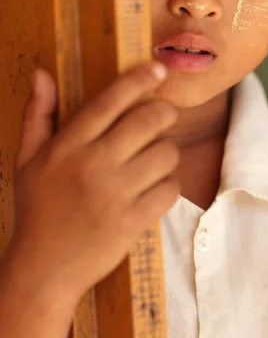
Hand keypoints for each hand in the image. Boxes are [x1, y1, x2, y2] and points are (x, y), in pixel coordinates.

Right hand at [6, 62, 179, 303]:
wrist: (43, 269)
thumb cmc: (37, 209)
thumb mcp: (27, 159)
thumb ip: (37, 114)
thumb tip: (41, 74)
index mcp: (68, 146)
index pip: (110, 101)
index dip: (139, 79)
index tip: (159, 68)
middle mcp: (93, 164)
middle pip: (149, 120)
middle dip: (164, 112)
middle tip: (162, 118)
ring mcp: (115, 194)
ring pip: (166, 153)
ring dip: (166, 152)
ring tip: (154, 159)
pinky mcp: (133, 220)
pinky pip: (170, 188)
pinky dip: (169, 185)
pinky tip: (155, 188)